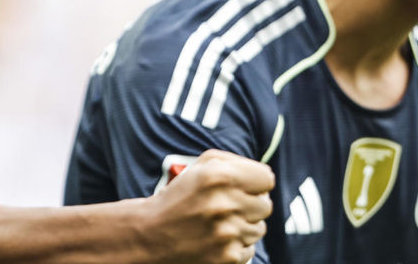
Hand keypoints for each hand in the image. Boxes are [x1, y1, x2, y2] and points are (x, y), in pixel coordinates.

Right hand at [140, 149, 273, 263]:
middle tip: (227, 207)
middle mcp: (225, 203)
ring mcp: (227, 233)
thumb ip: (235, 163)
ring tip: (218, 224)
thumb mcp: (200, 167)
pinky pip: (250, 249)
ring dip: (243, 226)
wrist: (150, 235)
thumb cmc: (179, 197)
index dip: (256, 183)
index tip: (244, 188)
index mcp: (219, 176)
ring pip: (259, 229)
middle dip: (249, 205)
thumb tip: (265, 176)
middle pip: (266, 205)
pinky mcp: (227, 257)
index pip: (266, 179)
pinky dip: (235, 246)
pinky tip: (215, 240)